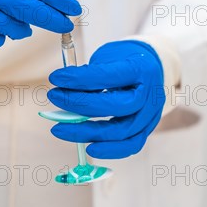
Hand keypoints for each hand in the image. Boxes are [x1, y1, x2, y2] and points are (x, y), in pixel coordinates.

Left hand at [47, 40, 165, 158]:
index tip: (55, 78)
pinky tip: (88, 147)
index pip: (107, 77)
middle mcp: (150, 93)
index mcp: (140, 68)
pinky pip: (131, 145)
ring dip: (87, 132)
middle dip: (80, 105)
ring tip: (60, 128)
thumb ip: (90, 73)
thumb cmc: (125, 60)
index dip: (78, 79)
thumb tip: (64, 90)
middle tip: (55, 97)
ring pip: (121, 131)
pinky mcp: (147, 129)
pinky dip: (109, 150)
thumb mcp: (109, 56)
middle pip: (115, 106)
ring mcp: (150, 114)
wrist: (151, 68)